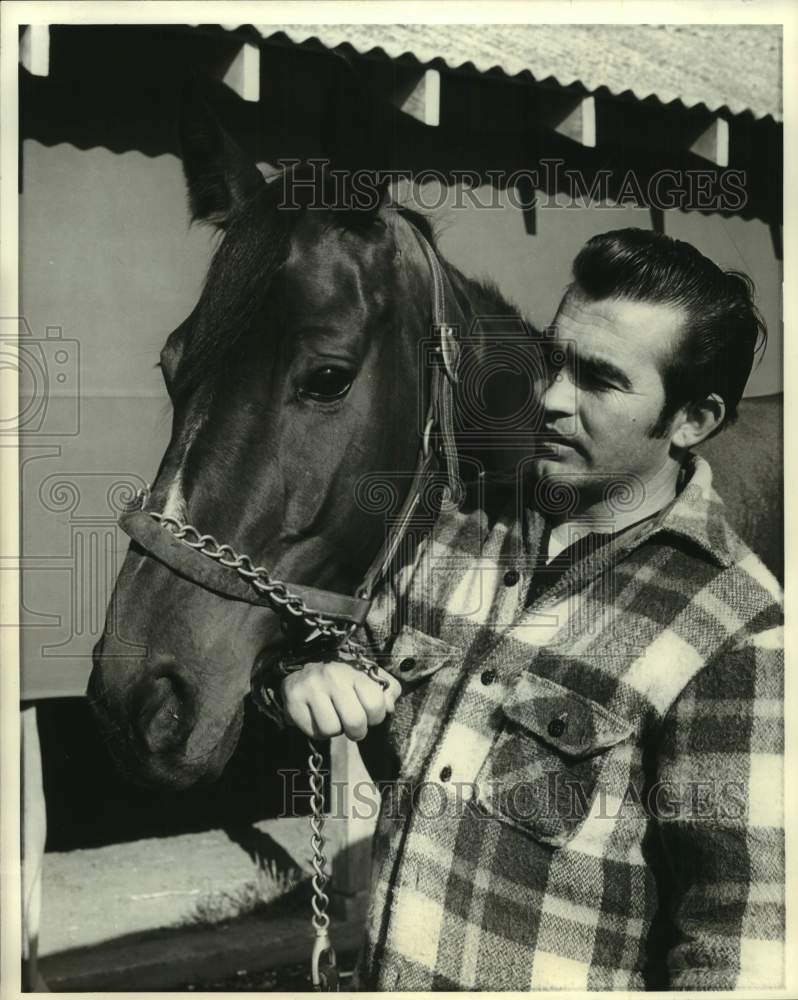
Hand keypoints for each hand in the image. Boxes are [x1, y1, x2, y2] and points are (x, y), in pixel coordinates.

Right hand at [282, 660, 401, 740]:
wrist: (304, 673)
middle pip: (355, 722)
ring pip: (331, 730)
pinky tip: (316, 717)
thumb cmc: (342, 681)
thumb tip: (390, 707)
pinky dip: (316, 731)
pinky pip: (313, 732)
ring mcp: (311, 688)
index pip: (376, 705)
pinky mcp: (293, 701)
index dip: (376, 717)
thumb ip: (387, 690)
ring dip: (334, 730)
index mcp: (354, 671)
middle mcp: (332, 676)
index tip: (368, 713)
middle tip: (351, 723)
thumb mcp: (367, 679)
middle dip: (357, 730)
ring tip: (332, 716)